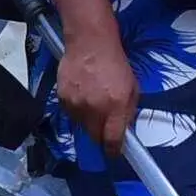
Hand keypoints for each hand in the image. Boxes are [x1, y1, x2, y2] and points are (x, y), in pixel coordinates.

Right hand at [54, 30, 139, 154]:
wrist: (90, 42)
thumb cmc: (115, 62)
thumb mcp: (133, 86)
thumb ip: (128, 110)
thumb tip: (124, 128)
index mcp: (116, 106)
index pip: (112, 140)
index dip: (113, 150)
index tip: (114, 153)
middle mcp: (95, 109)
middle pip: (95, 137)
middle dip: (101, 136)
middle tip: (105, 127)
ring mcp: (77, 104)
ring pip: (82, 125)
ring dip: (88, 120)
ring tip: (93, 102)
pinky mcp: (63, 98)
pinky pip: (71, 113)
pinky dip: (77, 109)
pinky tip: (82, 94)